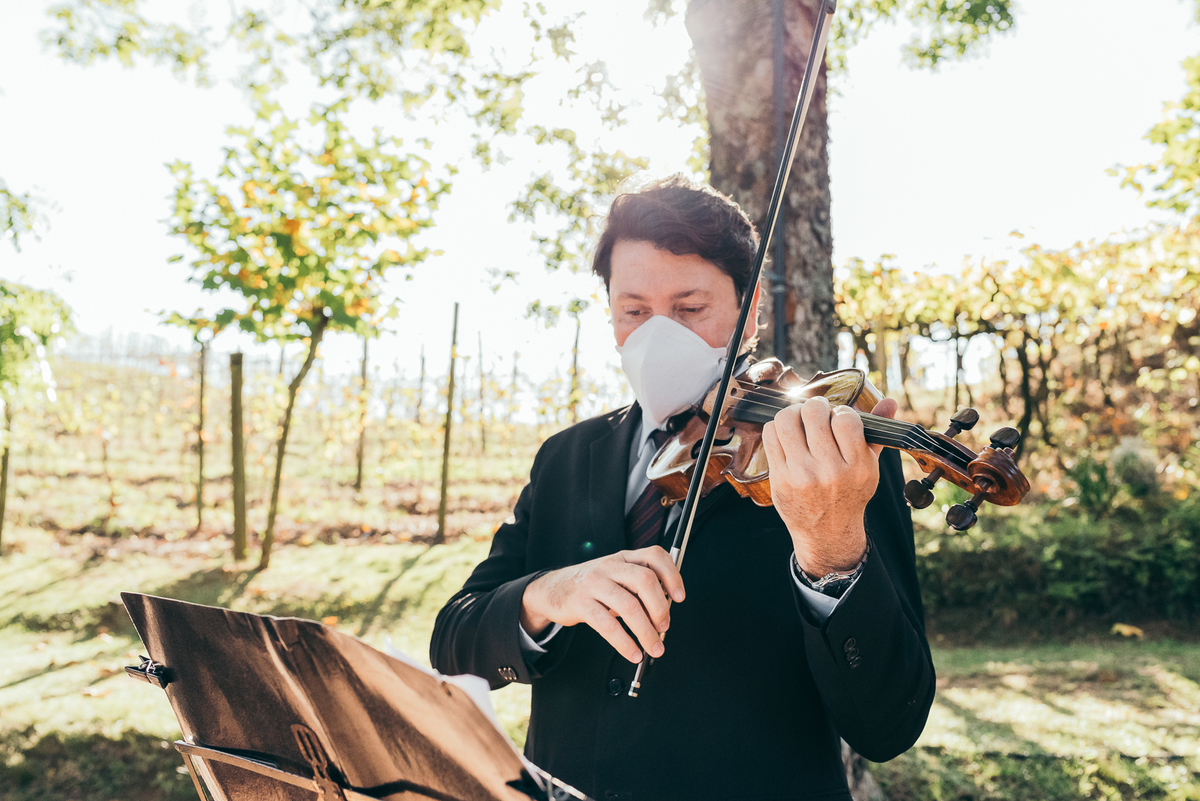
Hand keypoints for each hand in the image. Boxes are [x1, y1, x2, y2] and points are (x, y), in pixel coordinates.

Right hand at [520, 546, 685, 663]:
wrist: (553, 590)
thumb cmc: (591, 586)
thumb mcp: (616, 577)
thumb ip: (639, 587)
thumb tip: (665, 611)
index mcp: (623, 558)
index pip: (654, 556)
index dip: (671, 575)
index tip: (680, 596)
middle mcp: (610, 566)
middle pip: (645, 581)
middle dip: (660, 608)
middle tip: (664, 627)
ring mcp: (594, 583)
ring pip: (629, 606)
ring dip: (646, 632)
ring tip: (654, 648)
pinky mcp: (581, 603)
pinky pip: (608, 626)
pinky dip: (625, 643)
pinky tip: (633, 653)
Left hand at [761, 396, 897, 574]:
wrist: (827, 532)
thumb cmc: (849, 493)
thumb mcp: (869, 467)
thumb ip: (876, 433)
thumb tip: (889, 401)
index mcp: (858, 466)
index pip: (845, 419)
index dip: (840, 411)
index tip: (838, 417)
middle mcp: (830, 471)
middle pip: (813, 413)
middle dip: (815, 406)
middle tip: (816, 413)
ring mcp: (802, 475)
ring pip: (787, 420)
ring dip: (793, 412)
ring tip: (800, 419)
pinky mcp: (780, 478)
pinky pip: (771, 435)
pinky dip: (777, 427)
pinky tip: (787, 434)